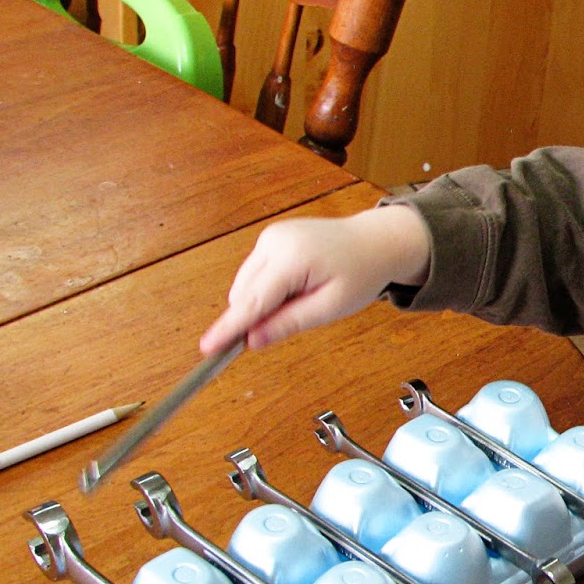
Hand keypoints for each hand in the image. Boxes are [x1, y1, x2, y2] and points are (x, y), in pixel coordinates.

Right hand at [199, 205, 429, 353]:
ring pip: (246, 285)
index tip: (208, 348)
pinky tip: (296, 286)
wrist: (375, 240)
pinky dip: (267, 288)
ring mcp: (270, 236)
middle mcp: (275, 241)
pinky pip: (255, 273)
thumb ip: (290, 323)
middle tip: (289, 323)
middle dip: (254, 317)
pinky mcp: (270, 237)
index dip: (229, 327)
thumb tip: (253, 341)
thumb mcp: (331, 306)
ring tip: (303, 298)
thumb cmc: (361, 273)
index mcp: (293, 258)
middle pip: (244, 294)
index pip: (252, 301)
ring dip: (262, 302)